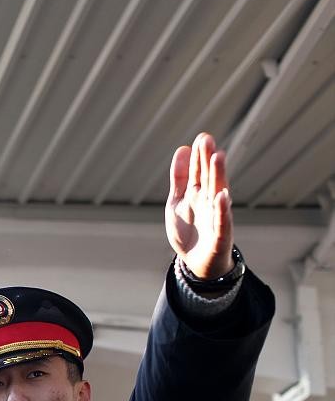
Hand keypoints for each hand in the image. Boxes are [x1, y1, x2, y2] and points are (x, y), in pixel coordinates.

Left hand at [166, 132, 233, 278]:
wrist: (196, 263)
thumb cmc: (189, 230)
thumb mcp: (177, 201)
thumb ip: (180, 177)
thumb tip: (183, 148)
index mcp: (198, 194)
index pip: (199, 171)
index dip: (199, 156)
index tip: (201, 137)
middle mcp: (209, 202)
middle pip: (209, 178)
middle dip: (208, 160)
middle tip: (207, 140)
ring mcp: (216, 217)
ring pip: (217, 193)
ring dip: (218, 176)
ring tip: (217, 157)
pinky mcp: (221, 235)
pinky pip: (222, 221)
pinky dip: (222, 210)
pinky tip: (221, 196)